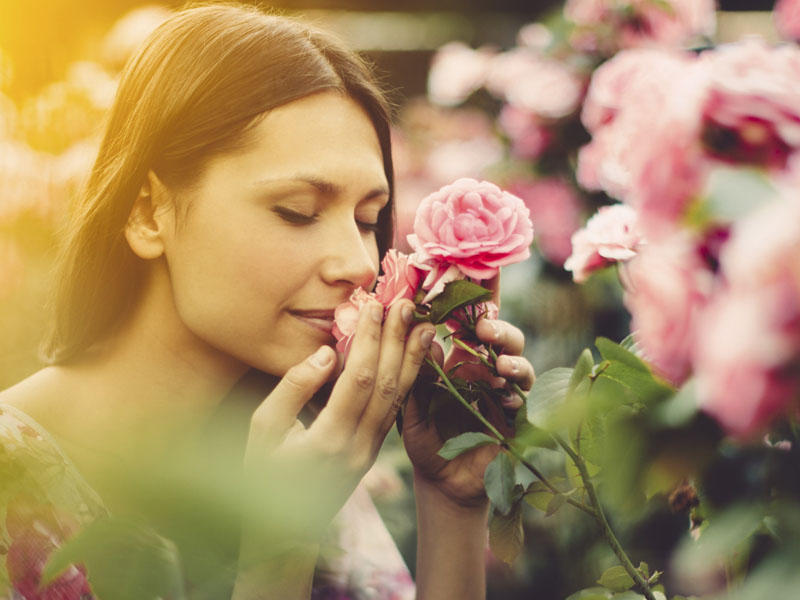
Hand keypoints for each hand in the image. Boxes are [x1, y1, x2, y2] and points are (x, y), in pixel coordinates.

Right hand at [241, 298, 435, 543]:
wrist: (282, 533)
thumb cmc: (261, 475)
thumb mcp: (261, 430)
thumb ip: (292, 389)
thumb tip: (326, 353)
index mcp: (326, 440)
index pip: (356, 379)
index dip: (369, 341)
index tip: (374, 306)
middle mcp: (357, 447)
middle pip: (385, 385)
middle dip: (397, 341)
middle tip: (407, 304)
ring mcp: (370, 453)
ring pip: (398, 400)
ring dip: (412, 360)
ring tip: (424, 326)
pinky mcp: (373, 453)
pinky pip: (395, 412)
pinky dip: (408, 382)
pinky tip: (415, 359)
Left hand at [401, 276, 534, 507]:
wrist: (442, 482)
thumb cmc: (425, 438)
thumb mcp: (411, 405)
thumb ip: (415, 372)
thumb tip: (423, 334)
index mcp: (457, 357)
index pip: (468, 319)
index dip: (474, 295)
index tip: (474, 273)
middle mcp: (484, 367)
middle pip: (500, 333)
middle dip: (497, 325)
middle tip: (483, 327)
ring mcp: (503, 390)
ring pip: (519, 360)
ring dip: (511, 356)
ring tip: (499, 364)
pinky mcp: (516, 417)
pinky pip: (524, 398)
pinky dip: (518, 393)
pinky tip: (507, 397)